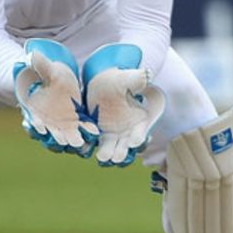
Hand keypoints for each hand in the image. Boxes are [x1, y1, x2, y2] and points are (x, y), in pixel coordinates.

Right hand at [13, 39, 98, 155]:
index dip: (35, 125)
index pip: (33, 122)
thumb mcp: (48, 69)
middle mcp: (49, 123)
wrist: (64, 79)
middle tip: (61, 141)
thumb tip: (31, 55)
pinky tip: (94, 133)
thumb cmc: (51, 74)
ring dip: (72, 141)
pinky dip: (87, 133)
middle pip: (50, 134)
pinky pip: (83, 130)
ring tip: (78, 144)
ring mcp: (64, 125)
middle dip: (55, 138)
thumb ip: (41, 65)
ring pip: (66, 137)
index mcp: (36, 111)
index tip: (39, 127)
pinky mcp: (79, 123)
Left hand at [82, 43, 166, 166]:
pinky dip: (90, 146)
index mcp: (139, 120)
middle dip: (122, 152)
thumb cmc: (119, 79)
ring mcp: (112, 134)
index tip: (134, 141)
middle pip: (126, 146)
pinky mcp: (98, 134)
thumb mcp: (128, 78)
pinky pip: (95, 143)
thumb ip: (137, 79)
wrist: (103, 82)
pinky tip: (85, 147)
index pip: (140, 132)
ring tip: (102, 157)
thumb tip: (147, 75)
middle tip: (116, 157)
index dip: (138, 137)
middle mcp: (127, 131)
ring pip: (111, 148)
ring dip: (107, 153)